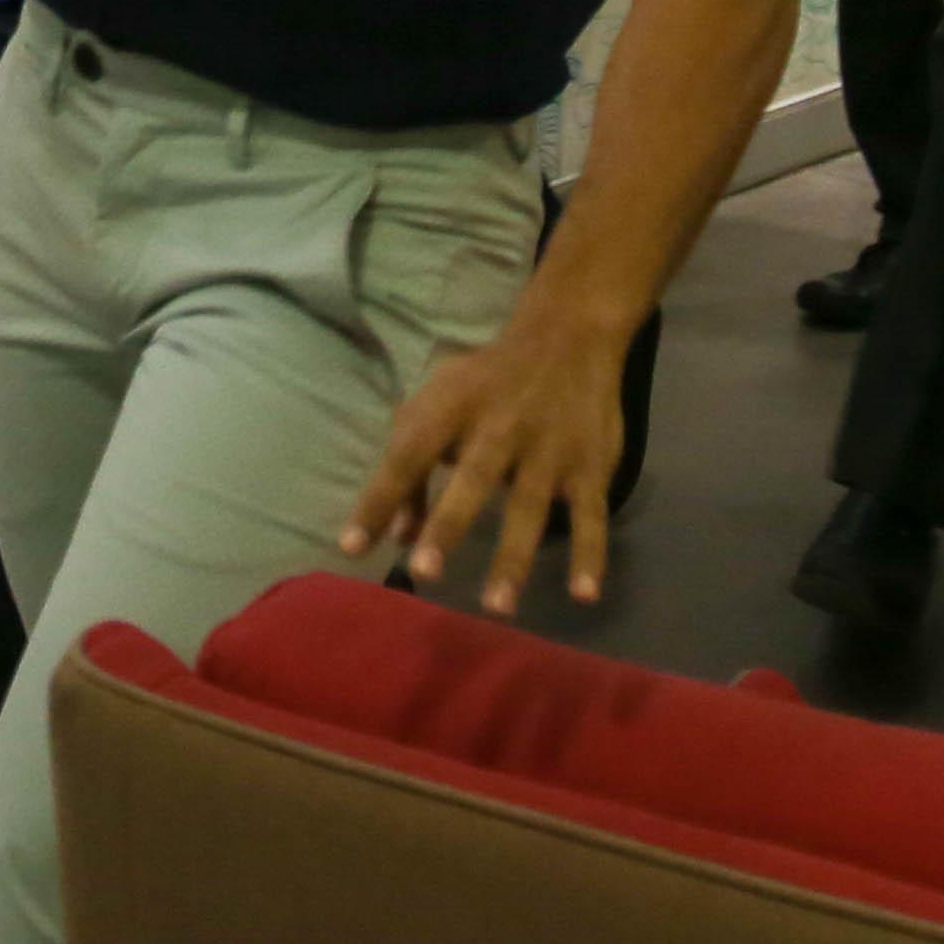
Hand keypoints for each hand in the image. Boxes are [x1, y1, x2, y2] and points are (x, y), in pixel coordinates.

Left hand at [338, 300, 640, 613]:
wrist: (568, 336)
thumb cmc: (486, 381)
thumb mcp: (440, 403)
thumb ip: (413, 466)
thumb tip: (395, 535)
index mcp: (452, 407)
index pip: (408, 455)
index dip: (378, 499)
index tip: (352, 547)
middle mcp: (500, 427)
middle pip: (471, 479)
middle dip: (448, 524)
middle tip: (424, 571)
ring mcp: (548, 449)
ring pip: (528, 507)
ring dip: (513, 557)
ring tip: (497, 607)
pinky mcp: (590, 467)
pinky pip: (590, 516)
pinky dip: (589, 555)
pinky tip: (584, 594)